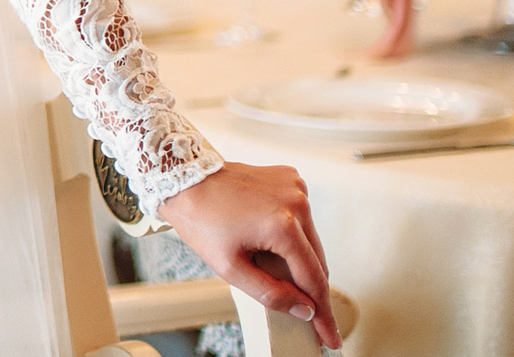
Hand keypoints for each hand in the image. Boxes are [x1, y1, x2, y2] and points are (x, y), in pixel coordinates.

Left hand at [158, 162, 339, 348]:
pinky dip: (294, 234)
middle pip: (317, 261)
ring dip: (301, 259)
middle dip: (312, 290)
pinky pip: (301, 218)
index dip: (323, 314)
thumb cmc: (200, 217)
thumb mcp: (230, 267)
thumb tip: (303, 309)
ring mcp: (294, 187)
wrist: (184, 178)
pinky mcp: (290, 179)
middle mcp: (295, 202)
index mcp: (282, 225)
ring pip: (311, 240)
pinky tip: (270, 238)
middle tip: (307, 315)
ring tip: (274, 267)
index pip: (314, 280)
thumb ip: (270, 293)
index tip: (329, 335)